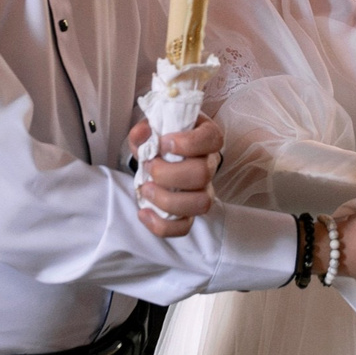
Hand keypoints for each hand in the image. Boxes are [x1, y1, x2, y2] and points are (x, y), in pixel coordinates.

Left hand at [131, 115, 221, 238]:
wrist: (160, 155)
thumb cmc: (161, 138)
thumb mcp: (152, 127)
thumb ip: (144, 130)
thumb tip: (143, 133)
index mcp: (206, 138)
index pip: (212, 139)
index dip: (188, 143)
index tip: (163, 142)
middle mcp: (209, 165)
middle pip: (203, 174)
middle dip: (169, 173)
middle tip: (149, 166)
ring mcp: (202, 191)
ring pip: (201, 204)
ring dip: (167, 200)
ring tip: (146, 189)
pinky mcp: (189, 211)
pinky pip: (185, 227)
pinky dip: (162, 225)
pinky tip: (144, 213)